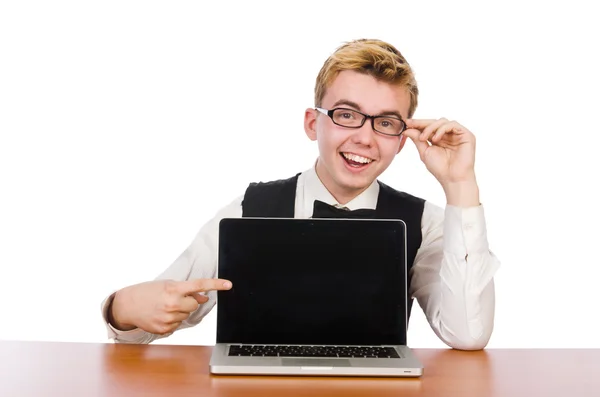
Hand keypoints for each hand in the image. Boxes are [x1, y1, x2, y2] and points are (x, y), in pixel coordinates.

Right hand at [109, 278, 231, 334]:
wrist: (127, 305)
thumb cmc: (147, 292)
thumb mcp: (167, 285)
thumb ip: (188, 291)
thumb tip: (205, 297)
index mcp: (174, 289)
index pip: (199, 285)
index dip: (216, 284)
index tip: (228, 284)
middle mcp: (173, 304)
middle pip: (195, 304)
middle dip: (188, 301)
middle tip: (174, 299)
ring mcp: (169, 318)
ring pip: (187, 315)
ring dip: (180, 311)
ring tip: (164, 307)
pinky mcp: (165, 329)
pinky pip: (178, 324)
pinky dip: (173, 320)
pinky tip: (161, 315)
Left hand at [403, 118, 479, 206]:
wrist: (452, 179)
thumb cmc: (440, 168)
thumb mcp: (425, 152)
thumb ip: (417, 139)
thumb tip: (407, 128)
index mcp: (440, 139)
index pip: (429, 127)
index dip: (417, 124)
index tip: (406, 123)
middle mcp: (449, 135)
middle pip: (435, 122)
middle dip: (421, 123)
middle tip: (410, 124)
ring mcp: (458, 134)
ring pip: (443, 121)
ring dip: (431, 127)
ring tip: (423, 138)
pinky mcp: (466, 135)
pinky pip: (452, 125)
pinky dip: (441, 129)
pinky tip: (435, 139)